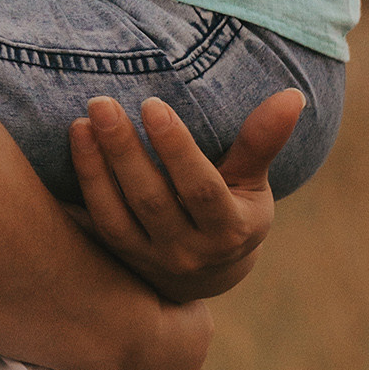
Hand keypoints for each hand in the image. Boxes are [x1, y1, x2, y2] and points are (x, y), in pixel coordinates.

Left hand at [68, 87, 301, 303]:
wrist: (207, 274)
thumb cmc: (234, 211)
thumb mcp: (252, 182)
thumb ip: (262, 141)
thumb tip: (292, 95)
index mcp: (229, 230)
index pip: (200, 188)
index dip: (176, 149)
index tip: (152, 104)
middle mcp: (189, 251)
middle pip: (152, 199)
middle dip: (125, 150)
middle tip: (102, 103)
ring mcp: (152, 259)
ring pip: (118, 214)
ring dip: (96, 166)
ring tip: (83, 120)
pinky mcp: (122, 258)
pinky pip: (98, 221)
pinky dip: (85, 183)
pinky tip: (76, 143)